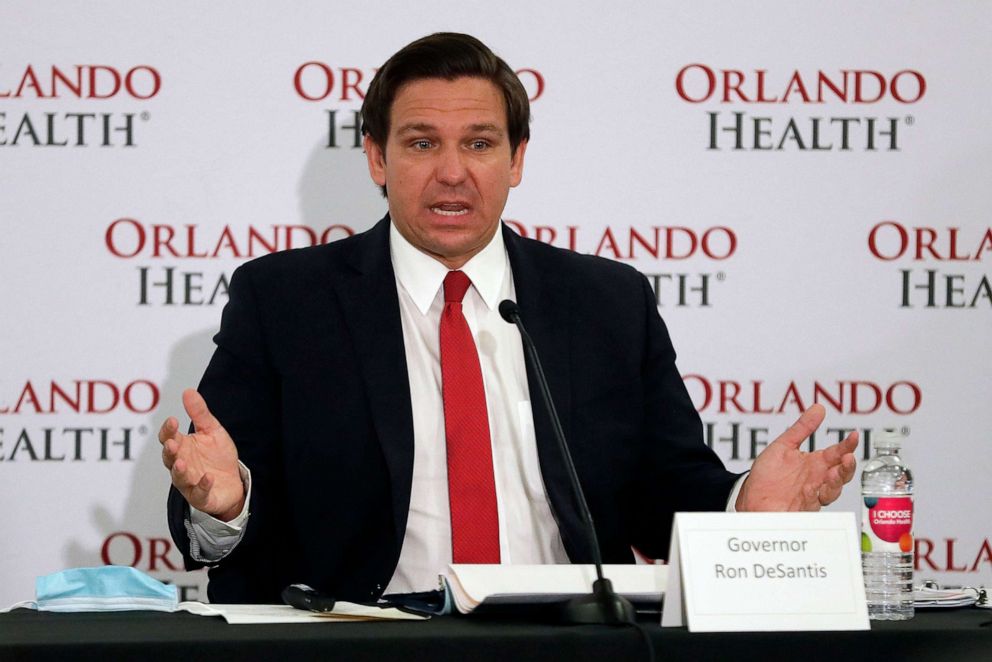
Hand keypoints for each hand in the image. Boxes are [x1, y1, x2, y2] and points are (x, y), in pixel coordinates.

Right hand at [159, 388, 244, 520]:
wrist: (234, 480)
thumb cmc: (218, 456)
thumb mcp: (212, 431)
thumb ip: (200, 413)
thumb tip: (188, 391)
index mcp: (182, 447)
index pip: (168, 437)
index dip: (168, 430)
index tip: (173, 420)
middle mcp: (181, 465)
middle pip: (170, 458)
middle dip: (170, 451)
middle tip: (172, 443)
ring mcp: (189, 482)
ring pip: (179, 478)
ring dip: (179, 471)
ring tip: (181, 463)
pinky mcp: (201, 497)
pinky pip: (199, 493)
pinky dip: (202, 486)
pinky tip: (207, 478)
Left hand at [736, 404, 857, 511]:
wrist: (750, 498)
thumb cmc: (767, 475)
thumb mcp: (784, 446)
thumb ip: (802, 428)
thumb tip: (818, 408)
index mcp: (815, 463)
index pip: (837, 453)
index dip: (847, 445)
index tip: (853, 436)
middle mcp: (817, 479)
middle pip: (841, 473)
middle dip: (847, 466)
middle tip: (848, 457)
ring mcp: (812, 495)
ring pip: (833, 490)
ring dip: (836, 482)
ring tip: (836, 472)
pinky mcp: (803, 509)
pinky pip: (815, 504)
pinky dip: (817, 497)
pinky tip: (817, 489)